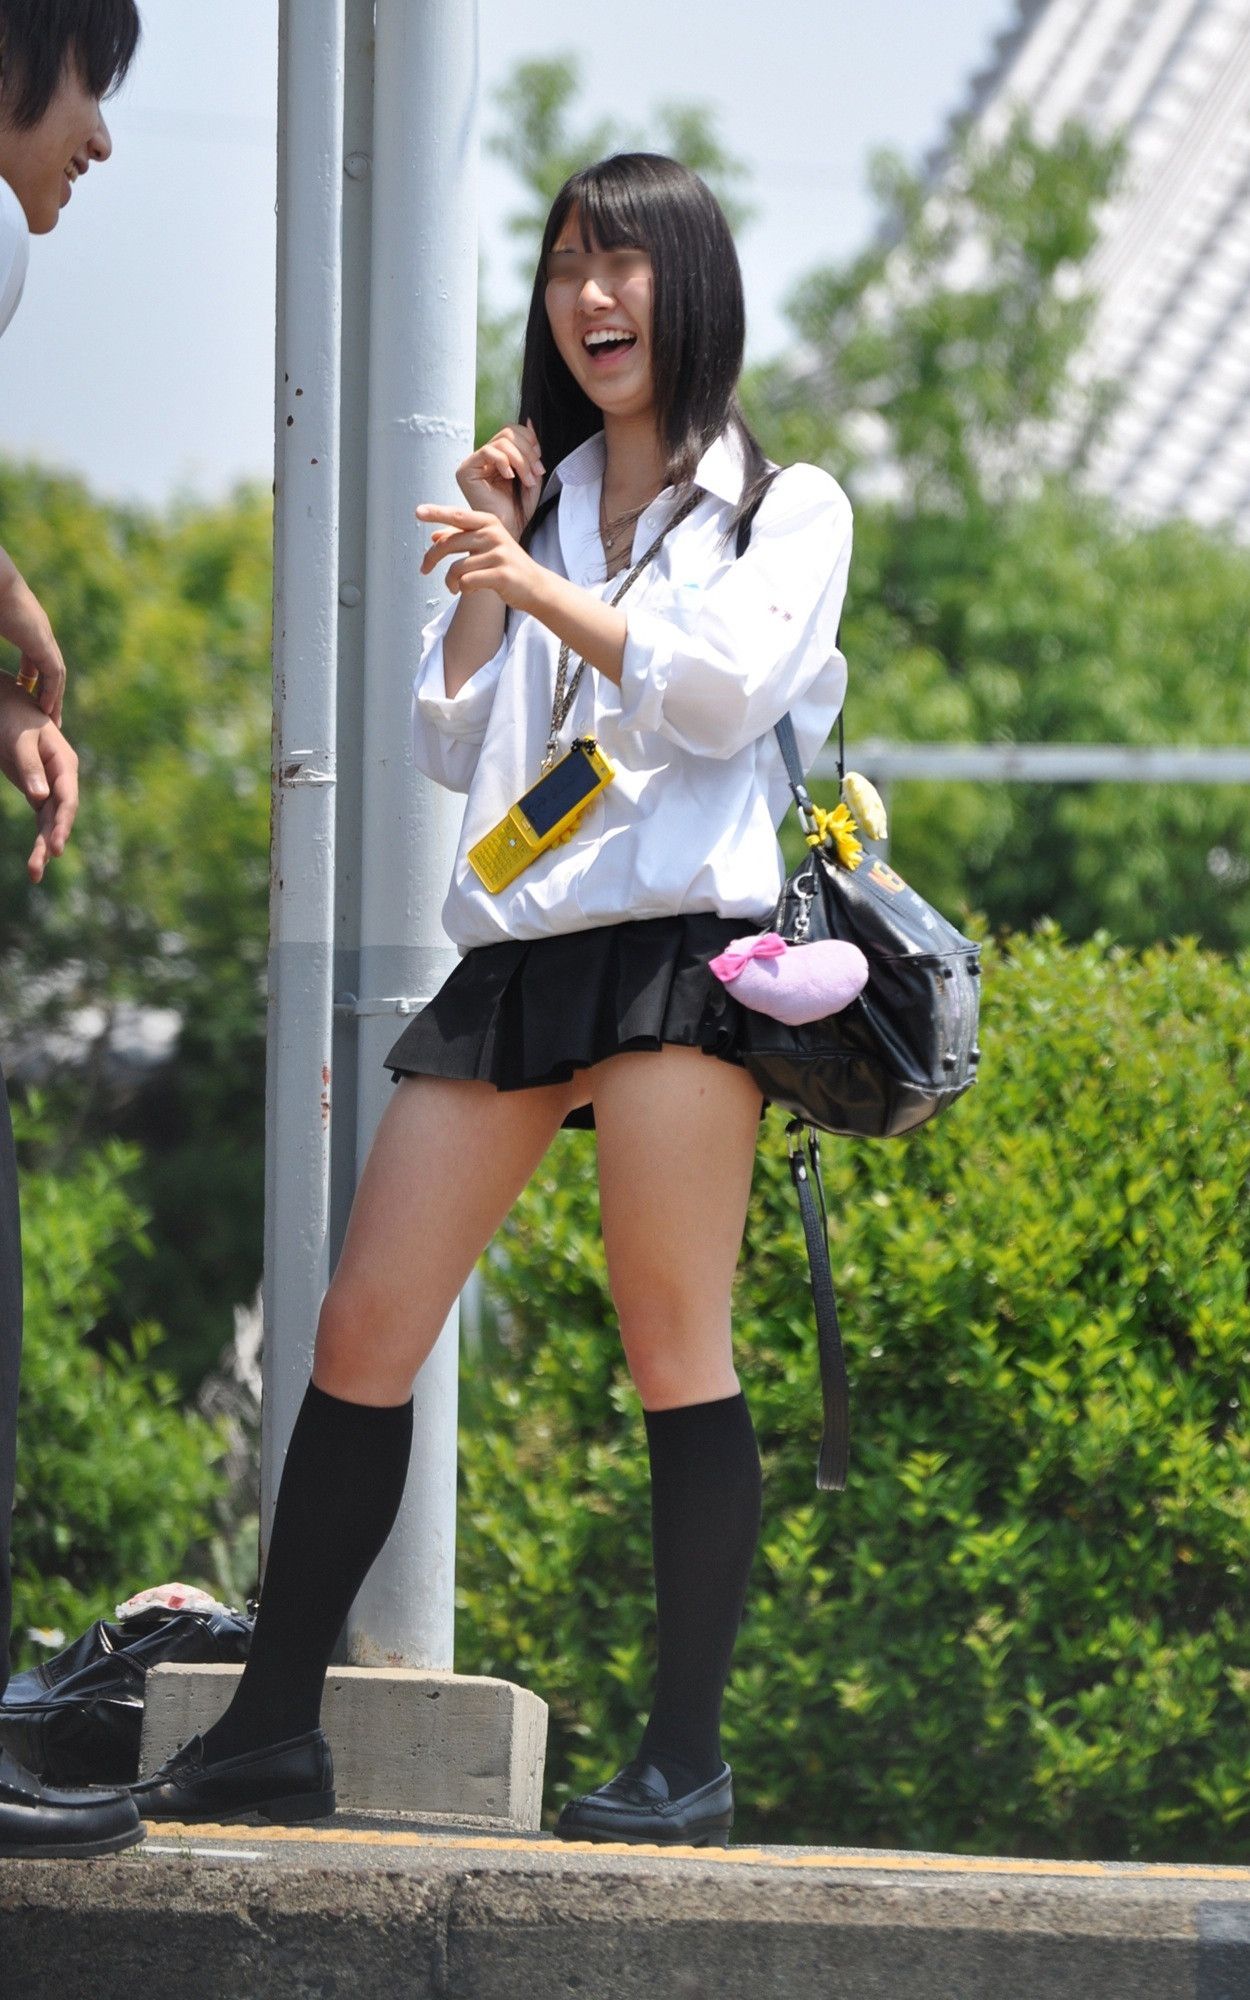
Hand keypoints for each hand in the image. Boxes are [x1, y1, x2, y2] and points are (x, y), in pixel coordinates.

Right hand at [0, 550, 66, 726]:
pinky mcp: (43, 641)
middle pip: (49, 668)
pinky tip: (46, 708)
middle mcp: (39, 631)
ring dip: (54, 697)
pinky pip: (53, 673)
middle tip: (46, 714)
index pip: (34, 656)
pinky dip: (51, 691)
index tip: (24, 692)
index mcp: (26, 625)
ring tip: (50, 719)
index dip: (30, 676)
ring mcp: (43, 636)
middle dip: (48, 691)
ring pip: (56, 674)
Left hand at [0, 677, 78, 882]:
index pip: (67, 799)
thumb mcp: (19, 739)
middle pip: (60, 816)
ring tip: (34, 875)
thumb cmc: (13, 717)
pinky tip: (35, 863)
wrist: (6, 706)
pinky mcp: (37, 792)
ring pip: (50, 823)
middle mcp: (62, 779)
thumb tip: (40, 798)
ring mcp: (51, 787)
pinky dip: (38, 840)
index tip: (56, 847)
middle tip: (40, 866)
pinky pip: (40, 821)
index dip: (63, 824)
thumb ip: (30, 766)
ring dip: (43, 848)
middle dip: (51, 842)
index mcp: (64, 763)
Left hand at [416, 505, 547, 613]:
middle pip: (450, 543)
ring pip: (457, 568)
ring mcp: (499, 554)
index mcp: (489, 523)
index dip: (436, 513)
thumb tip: (433, 536)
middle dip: (431, 558)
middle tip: (423, 569)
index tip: (417, 512)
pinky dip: (463, 589)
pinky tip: (469, 591)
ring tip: (453, 587)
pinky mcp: (501, 575)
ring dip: (450, 581)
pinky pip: (468, 581)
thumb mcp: (485, 546)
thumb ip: (461, 539)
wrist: (535, 586)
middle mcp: (493, 534)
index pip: (457, 515)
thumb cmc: (506, 565)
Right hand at [453, 421, 544, 539]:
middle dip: (527, 452)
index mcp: (498, 457)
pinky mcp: (466, 471)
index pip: (512, 431)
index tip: (539, 462)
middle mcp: (484, 458)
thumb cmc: (518, 511)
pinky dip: (503, 461)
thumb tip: (529, 421)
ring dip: (520, 460)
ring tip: (527, 480)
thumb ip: (531, 451)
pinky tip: (509, 477)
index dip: (530, 441)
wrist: (509, 532)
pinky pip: (487, 451)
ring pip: (501, 441)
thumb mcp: (531, 476)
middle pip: (508, 432)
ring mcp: (474, 463)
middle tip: (536, 472)